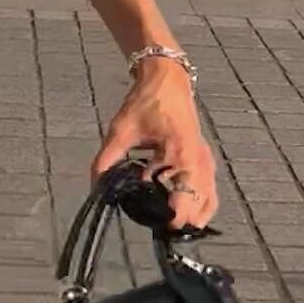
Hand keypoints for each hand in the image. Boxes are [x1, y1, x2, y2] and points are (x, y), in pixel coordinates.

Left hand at [92, 58, 218, 228]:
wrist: (167, 77)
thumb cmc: (147, 100)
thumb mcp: (122, 130)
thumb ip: (106, 160)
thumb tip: (95, 187)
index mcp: (184, 155)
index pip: (187, 198)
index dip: (174, 217)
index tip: (157, 224)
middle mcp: (200, 160)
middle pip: (202, 204)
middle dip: (183, 218)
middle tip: (159, 225)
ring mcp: (205, 159)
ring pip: (209, 198)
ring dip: (192, 211)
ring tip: (168, 219)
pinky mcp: (202, 157)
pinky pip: (207, 187)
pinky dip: (197, 200)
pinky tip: (176, 203)